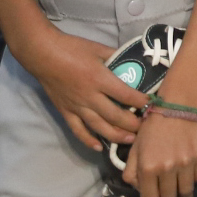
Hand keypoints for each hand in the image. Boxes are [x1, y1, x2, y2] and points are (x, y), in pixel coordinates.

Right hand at [18, 27, 146, 150]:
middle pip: (114, 115)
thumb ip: (116, 57)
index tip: (153, 105)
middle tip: (145, 128)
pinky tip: (98, 147)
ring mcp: (76, 106)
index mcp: (100, 79)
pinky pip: (77, 129)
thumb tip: (133, 60)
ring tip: (129, 140)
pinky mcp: (65, 111)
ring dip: (115, 135)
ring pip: (98, 126)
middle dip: (131, 123)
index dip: (140, 101)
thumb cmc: (73, 48)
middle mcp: (89, 96)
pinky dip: (87, 140)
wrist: (44, 55)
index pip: (125, 94)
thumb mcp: (98, 49)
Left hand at [124, 111, 196, 196]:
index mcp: (147, 168)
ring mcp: (186, 164)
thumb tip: (140, 190)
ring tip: (180, 186)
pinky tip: (190, 168)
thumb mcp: (135, 148)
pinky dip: (194, 177)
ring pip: (186, 191)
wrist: (179, 105)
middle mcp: (167, 169)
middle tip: (168, 192)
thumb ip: (131, 173)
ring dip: (182, 190)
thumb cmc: (153, 127)